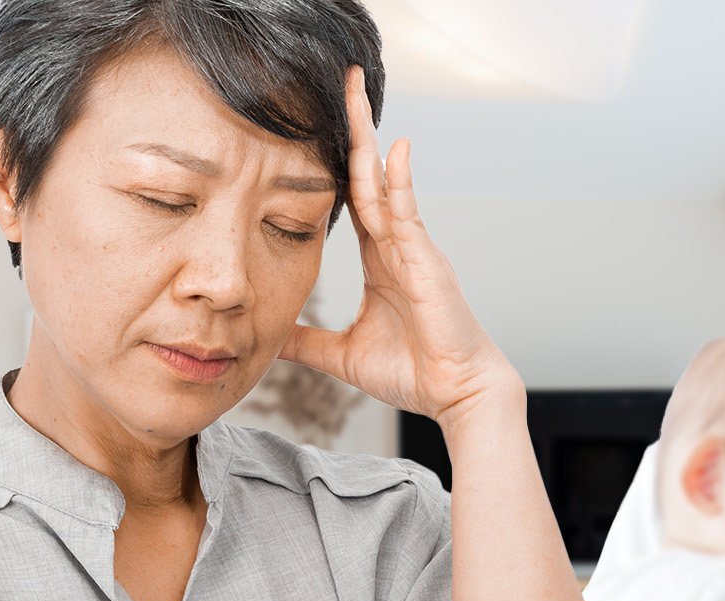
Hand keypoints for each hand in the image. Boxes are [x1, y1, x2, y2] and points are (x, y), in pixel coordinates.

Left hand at [278, 67, 516, 426]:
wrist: (456, 393)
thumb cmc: (413, 373)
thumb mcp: (343, 355)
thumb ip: (307, 342)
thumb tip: (269, 338)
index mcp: (379, 260)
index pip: (352, 200)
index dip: (334, 163)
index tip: (316, 129)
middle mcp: (396, 245)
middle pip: (367, 176)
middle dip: (353, 130)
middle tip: (341, 83)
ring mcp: (413, 248)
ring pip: (383, 183)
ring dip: (367, 138)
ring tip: (354, 94)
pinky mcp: (426, 260)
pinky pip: (408, 212)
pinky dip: (400, 180)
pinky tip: (392, 147)